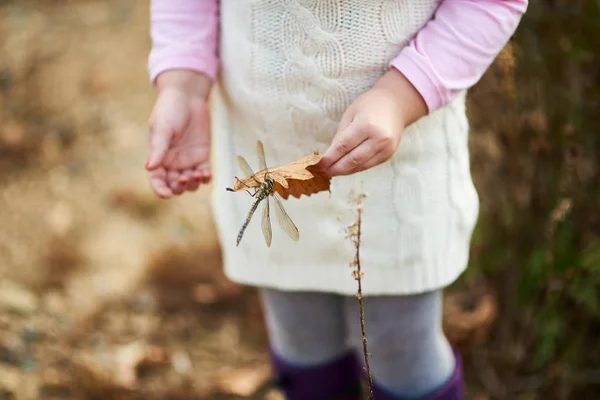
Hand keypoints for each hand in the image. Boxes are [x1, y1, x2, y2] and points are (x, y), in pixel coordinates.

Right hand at [145, 70, 212, 198]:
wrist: (187, 97)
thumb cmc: (169, 110)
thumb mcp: (162, 129)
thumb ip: (158, 149)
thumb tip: (149, 168)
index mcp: (157, 159)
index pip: (157, 181)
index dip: (160, 190)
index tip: (167, 194)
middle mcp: (171, 164)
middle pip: (174, 186)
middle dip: (179, 187)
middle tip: (185, 177)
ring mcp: (188, 162)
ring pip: (190, 184)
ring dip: (193, 184)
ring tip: (196, 174)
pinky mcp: (202, 157)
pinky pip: (204, 174)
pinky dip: (205, 178)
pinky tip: (206, 174)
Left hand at [318, 68, 427, 176]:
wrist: (396, 104)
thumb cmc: (369, 105)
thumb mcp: (350, 114)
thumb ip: (340, 136)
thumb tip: (329, 156)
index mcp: (366, 125)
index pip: (342, 147)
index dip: (329, 158)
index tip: (317, 164)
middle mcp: (378, 139)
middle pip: (351, 160)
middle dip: (334, 168)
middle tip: (322, 172)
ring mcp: (385, 149)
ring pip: (360, 166)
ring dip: (343, 171)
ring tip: (330, 172)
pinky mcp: (388, 155)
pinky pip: (368, 165)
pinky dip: (355, 168)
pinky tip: (344, 169)